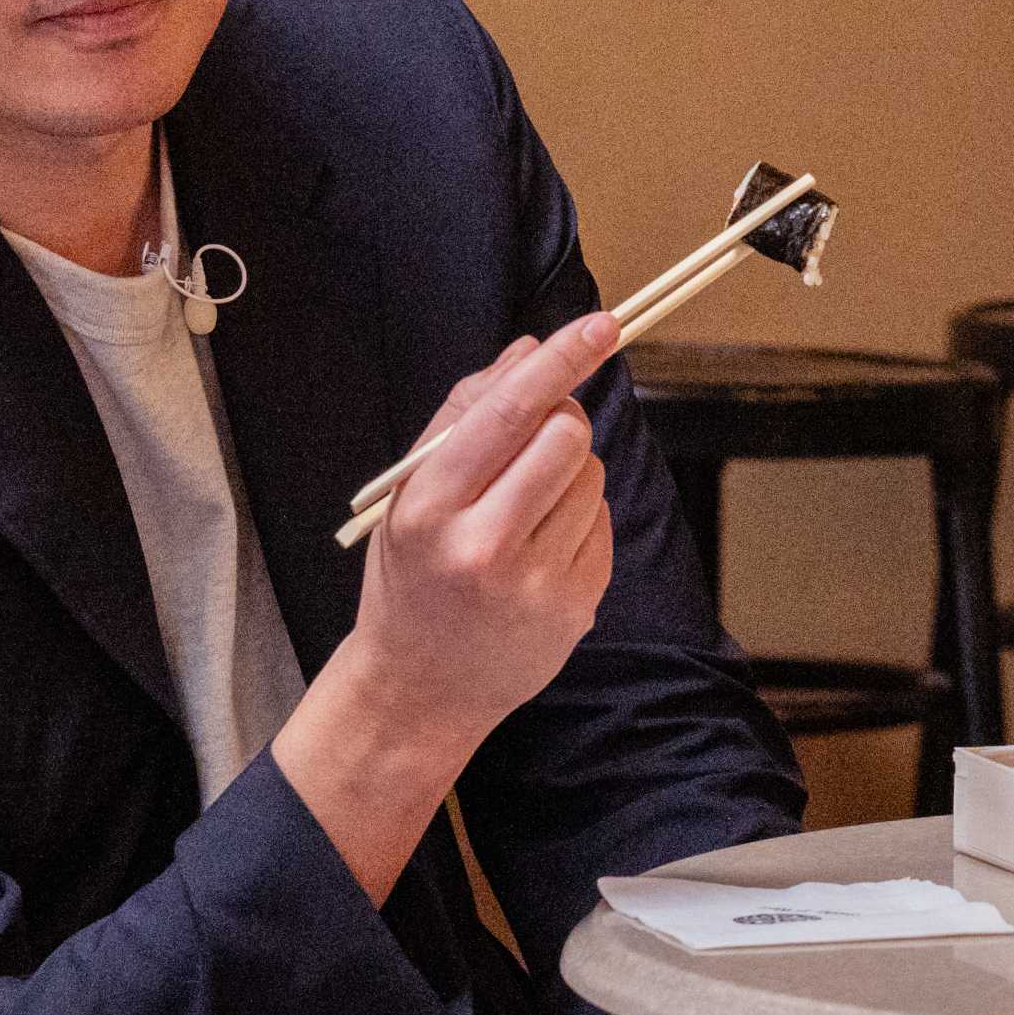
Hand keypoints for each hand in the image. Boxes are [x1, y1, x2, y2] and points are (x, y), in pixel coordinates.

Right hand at [353, 309, 621, 750]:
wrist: (418, 688)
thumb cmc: (412, 574)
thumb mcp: (410, 492)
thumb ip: (464, 414)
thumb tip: (529, 352)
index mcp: (430, 508)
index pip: (508, 414)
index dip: (561, 362)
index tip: (603, 325)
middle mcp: (483, 547)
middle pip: (566, 437)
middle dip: (562, 420)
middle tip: (537, 438)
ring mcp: (535, 584)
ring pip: (592, 476)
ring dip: (571, 472)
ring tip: (526, 508)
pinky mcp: (576, 608)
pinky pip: (603, 523)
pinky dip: (580, 518)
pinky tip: (540, 549)